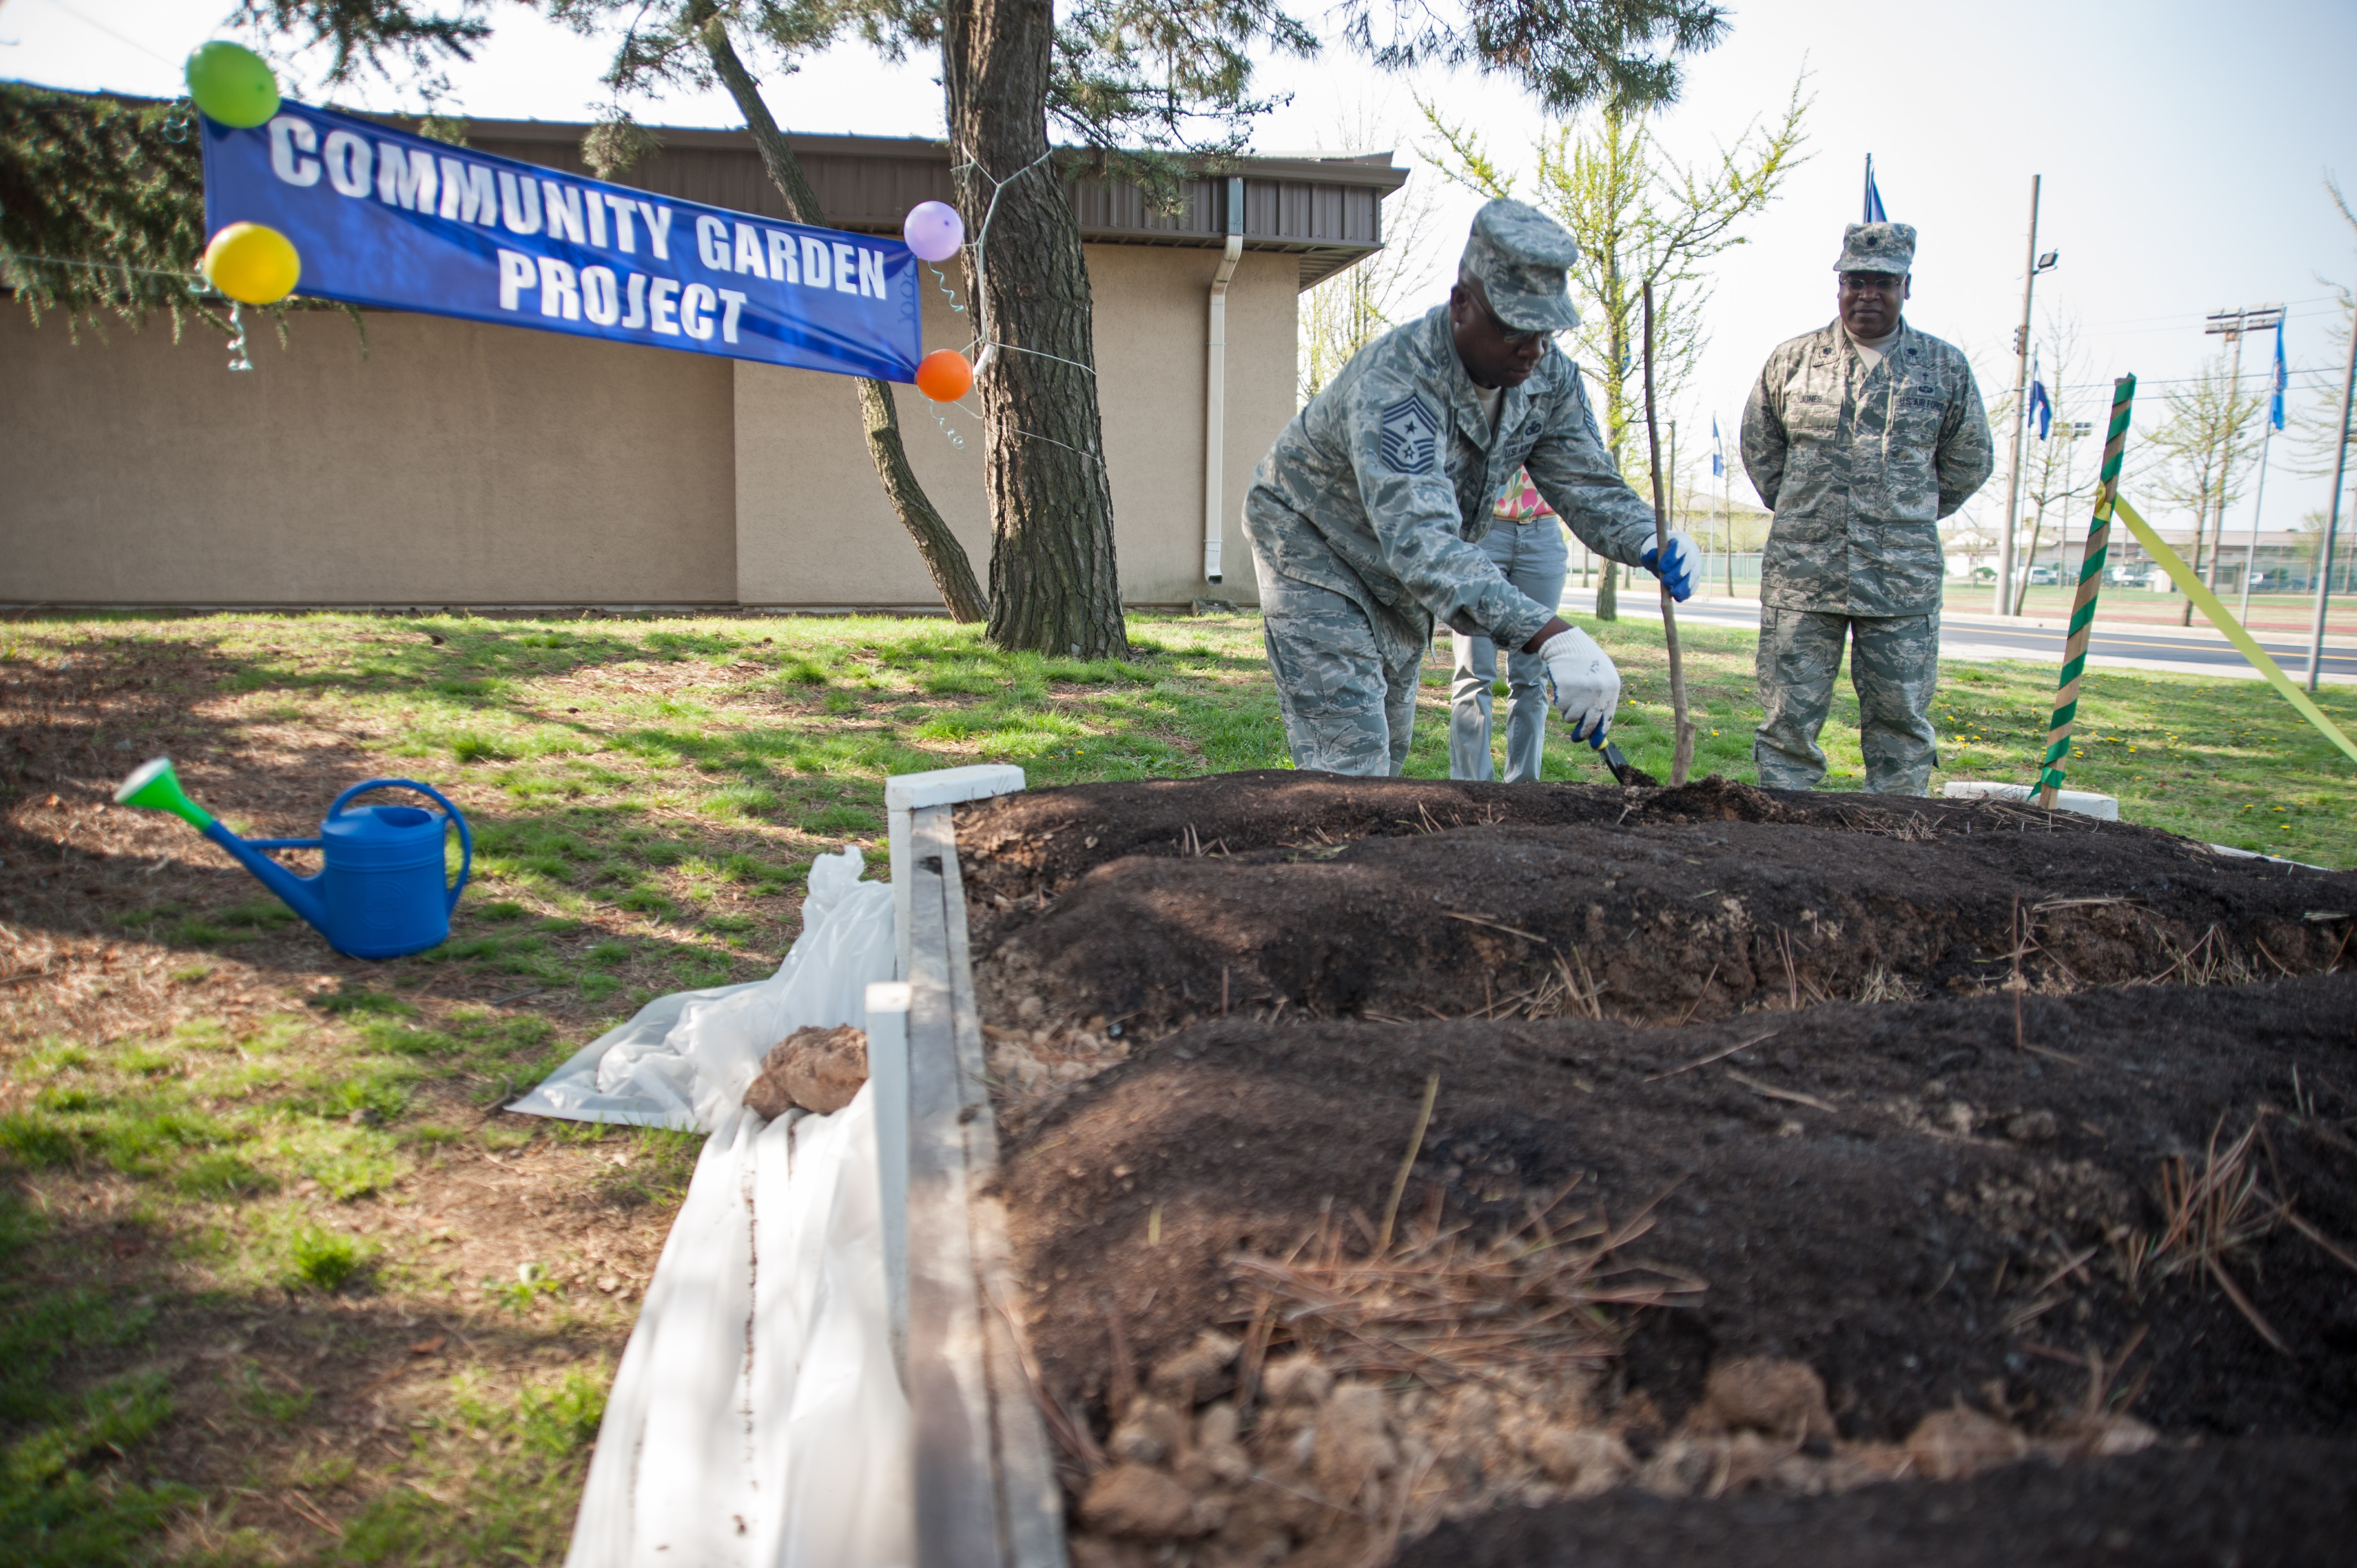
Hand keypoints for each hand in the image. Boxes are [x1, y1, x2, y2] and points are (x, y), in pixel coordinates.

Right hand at [1537, 627, 1620, 745]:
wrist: (1568, 645)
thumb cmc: (1586, 664)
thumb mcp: (1601, 679)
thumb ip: (1601, 702)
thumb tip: (1595, 731)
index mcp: (1612, 688)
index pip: (1607, 718)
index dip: (1599, 733)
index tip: (1594, 743)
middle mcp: (1599, 692)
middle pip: (1590, 723)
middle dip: (1582, 733)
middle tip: (1576, 739)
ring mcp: (1582, 691)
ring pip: (1572, 717)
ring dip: (1568, 712)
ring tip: (1570, 695)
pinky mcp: (1566, 690)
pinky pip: (1561, 708)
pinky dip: (1560, 702)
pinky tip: (1564, 687)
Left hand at [1640, 529, 1699, 601]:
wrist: (1663, 558)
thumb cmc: (1656, 554)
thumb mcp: (1650, 551)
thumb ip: (1650, 553)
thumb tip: (1651, 555)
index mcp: (1681, 541)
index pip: (1680, 547)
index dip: (1672, 557)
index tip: (1661, 568)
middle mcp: (1692, 552)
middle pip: (1689, 562)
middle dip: (1678, 573)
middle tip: (1666, 582)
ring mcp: (1696, 565)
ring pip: (1694, 575)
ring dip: (1684, 586)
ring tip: (1673, 594)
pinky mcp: (1696, 577)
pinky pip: (1694, 585)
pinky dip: (1687, 592)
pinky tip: (1679, 598)